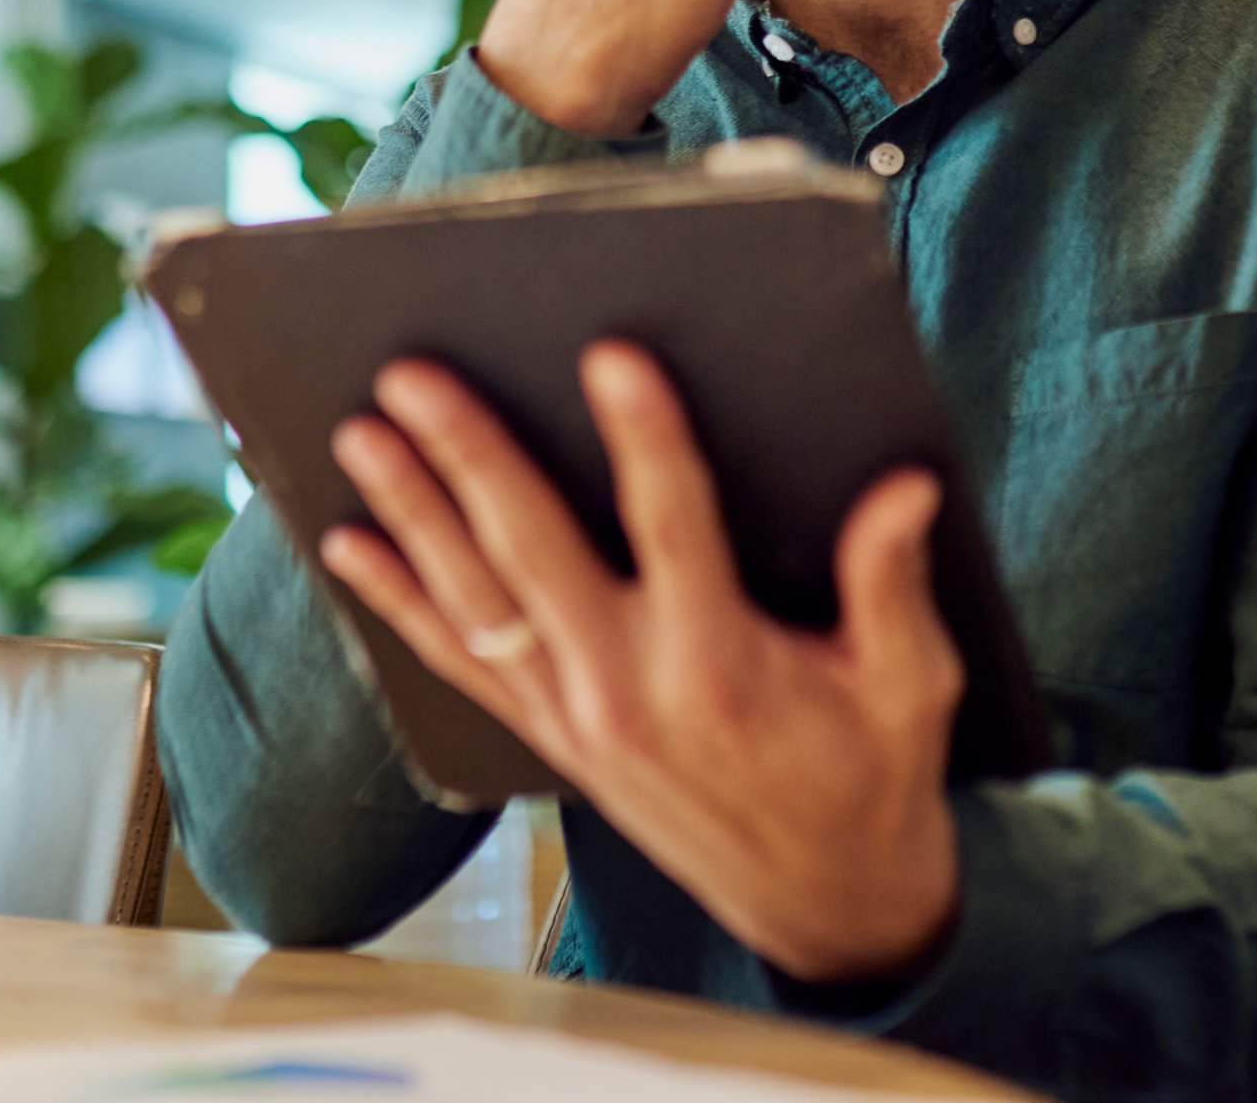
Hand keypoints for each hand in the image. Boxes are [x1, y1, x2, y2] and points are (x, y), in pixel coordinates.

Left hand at [319, 343, 966, 984]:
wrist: (824, 901)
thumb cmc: (868, 775)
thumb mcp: (907, 682)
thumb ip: (892, 582)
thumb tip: (905, 489)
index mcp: (722, 665)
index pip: (673, 526)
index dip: (643, 437)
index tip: (610, 355)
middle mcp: (631, 692)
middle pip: (533, 552)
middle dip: (469, 456)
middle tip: (414, 376)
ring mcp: (578, 717)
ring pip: (476, 601)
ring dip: (413, 513)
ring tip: (361, 434)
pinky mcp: (552, 737)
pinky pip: (460, 663)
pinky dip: (400, 603)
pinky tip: (349, 544)